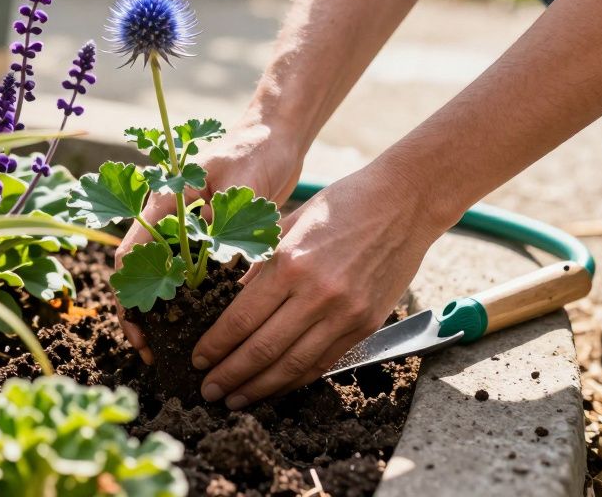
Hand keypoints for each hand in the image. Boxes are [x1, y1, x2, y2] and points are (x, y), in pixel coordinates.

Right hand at [114, 122, 303, 363]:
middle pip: (138, 274)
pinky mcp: (203, 238)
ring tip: (172, 349)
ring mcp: (182, 230)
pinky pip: (186, 276)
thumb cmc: (254, 152)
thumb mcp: (237, 186)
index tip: (140, 329)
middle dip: (140, 316)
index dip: (128, 296)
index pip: (129, 255)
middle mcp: (165, 220)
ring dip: (162, 313)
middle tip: (154, 352)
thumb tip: (208, 266)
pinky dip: (187, 301)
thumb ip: (220, 221)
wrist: (274, 137)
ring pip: (160, 278)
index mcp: (162, 204)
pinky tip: (199, 325)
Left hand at [190, 160, 453, 407]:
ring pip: (293, 365)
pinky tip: (274, 387)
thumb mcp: (288, 224)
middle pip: (263, 349)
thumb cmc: (340, 205)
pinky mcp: (366, 324)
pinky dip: (295, 379)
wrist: (404, 202)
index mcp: (290, 263)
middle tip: (207, 391)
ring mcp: (345, 313)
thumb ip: (260, 265)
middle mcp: (317, 294)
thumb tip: (232, 301)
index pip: (242, 319)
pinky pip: (324, 362)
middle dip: (230, 375)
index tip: (197, 359)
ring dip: (260, 388)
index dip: (216, 346)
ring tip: (235, 399)